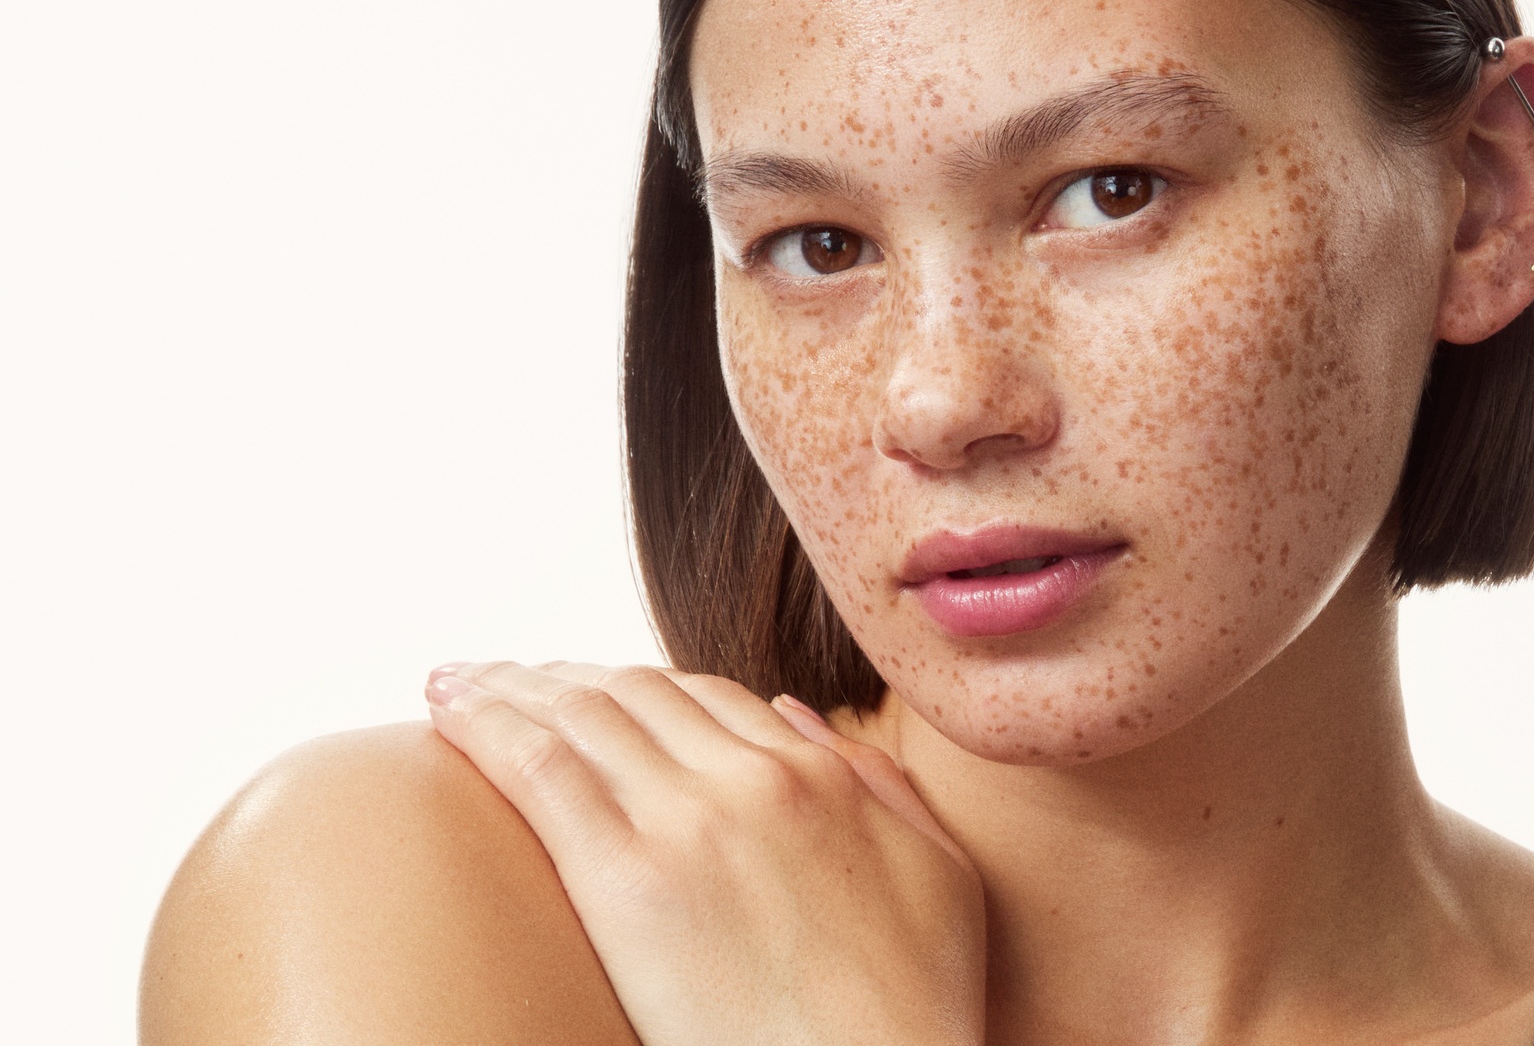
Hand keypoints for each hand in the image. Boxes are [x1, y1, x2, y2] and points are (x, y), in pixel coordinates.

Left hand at [424, 660, 984, 1045]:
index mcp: (823, 775)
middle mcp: (754, 776)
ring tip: (454, 683)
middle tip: (501, 677)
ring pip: (581, 713)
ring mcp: (690, 819)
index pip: (707, 698)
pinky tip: (447, 712)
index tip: (588, 689)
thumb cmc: (917, 1007)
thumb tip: (799, 717)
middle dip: (559, 676)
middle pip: (636, 693)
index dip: (637, 686)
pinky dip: (487, 725)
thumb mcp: (936, 872)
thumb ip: (877, 784)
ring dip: (509, 687)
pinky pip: (542, 769)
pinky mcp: (628, 876)